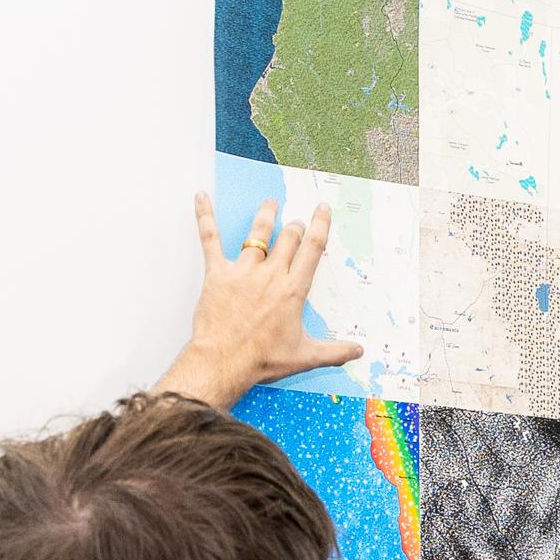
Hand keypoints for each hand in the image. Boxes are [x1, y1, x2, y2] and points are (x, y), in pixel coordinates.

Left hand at [157, 195, 363, 408]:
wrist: (225, 361)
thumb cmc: (262, 360)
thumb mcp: (304, 356)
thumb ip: (334, 352)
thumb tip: (358, 351)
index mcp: (293, 289)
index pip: (312, 249)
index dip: (320, 225)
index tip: (322, 210)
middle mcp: (271, 274)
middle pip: (288, 237)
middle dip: (294, 226)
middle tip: (295, 223)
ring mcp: (244, 270)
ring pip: (257, 233)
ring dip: (265, 216)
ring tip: (270, 205)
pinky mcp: (218, 273)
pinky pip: (211, 239)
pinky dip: (205, 216)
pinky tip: (202, 198)